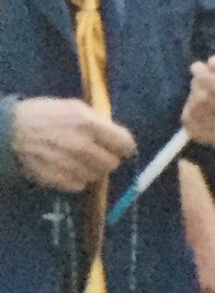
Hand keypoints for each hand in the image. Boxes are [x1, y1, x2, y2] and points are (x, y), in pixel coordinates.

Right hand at [10, 97, 135, 191]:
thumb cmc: (44, 114)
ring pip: (97, 176)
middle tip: (98, 153)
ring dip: (93, 169)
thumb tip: (118, 136)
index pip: (125, 144)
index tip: (120, 146)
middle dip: (109, 158)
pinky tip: (67, 167)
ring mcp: (69, 164)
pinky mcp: (56, 179)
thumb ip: (98, 121)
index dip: (124, 146)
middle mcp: (82, 146)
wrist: (10, 131)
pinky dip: (77, 179)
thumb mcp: (74, 107)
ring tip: (80, 160)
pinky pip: (79, 185)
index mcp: (89, 125)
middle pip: (113, 163)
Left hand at [181, 56, 214, 146]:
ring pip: (196, 109)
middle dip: (197, 85)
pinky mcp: (213, 138)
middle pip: (205, 98)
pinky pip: (191, 121)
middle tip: (197, 78)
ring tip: (199, 92)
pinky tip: (197, 107)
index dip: (205, 76)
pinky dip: (190, 110)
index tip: (197, 66)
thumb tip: (214, 65)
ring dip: (193, 97)